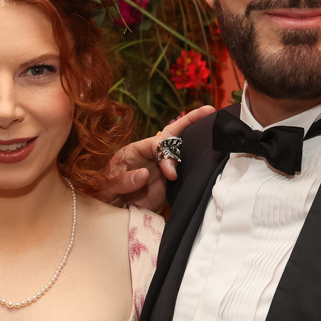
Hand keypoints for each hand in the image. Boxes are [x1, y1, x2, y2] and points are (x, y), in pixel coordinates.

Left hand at [93, 105, 215, 208]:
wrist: (109, 209)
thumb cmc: (104, 191)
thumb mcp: (107, 185)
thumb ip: (123, 180)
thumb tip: (144, 173)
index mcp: (135, 150)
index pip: (156, 144)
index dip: (166, 155)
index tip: (171, 174)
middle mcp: (151, 154)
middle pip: (172, 133)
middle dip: (190, 121)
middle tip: (208, 112)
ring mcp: (161, 166)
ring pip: (181, 149)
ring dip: (197, 139)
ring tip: (216, 130)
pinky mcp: (169, 182)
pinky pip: (184, 170)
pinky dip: (197, 162)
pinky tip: (211, 155)